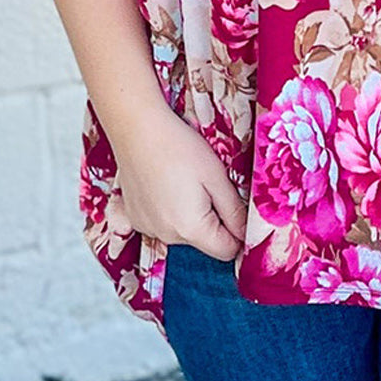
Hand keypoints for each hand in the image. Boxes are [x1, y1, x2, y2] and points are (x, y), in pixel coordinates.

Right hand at [112, 99, 247, 260]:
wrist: (137, 129)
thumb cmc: (179, 148)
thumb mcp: (217, 177)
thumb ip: (235, 211)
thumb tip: (246, 234)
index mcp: (191, 229)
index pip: (226, 251)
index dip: (239, 234)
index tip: (238, 209)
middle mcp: (166, 236)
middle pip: (204, 241)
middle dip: (214, 219)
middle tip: (210, 184)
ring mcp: (147, 228)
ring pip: (183, 232)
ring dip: (192, 214)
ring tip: (186, 180)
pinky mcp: (134, 217)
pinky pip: (163, 222)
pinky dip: (171, 209)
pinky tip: (168, 183)